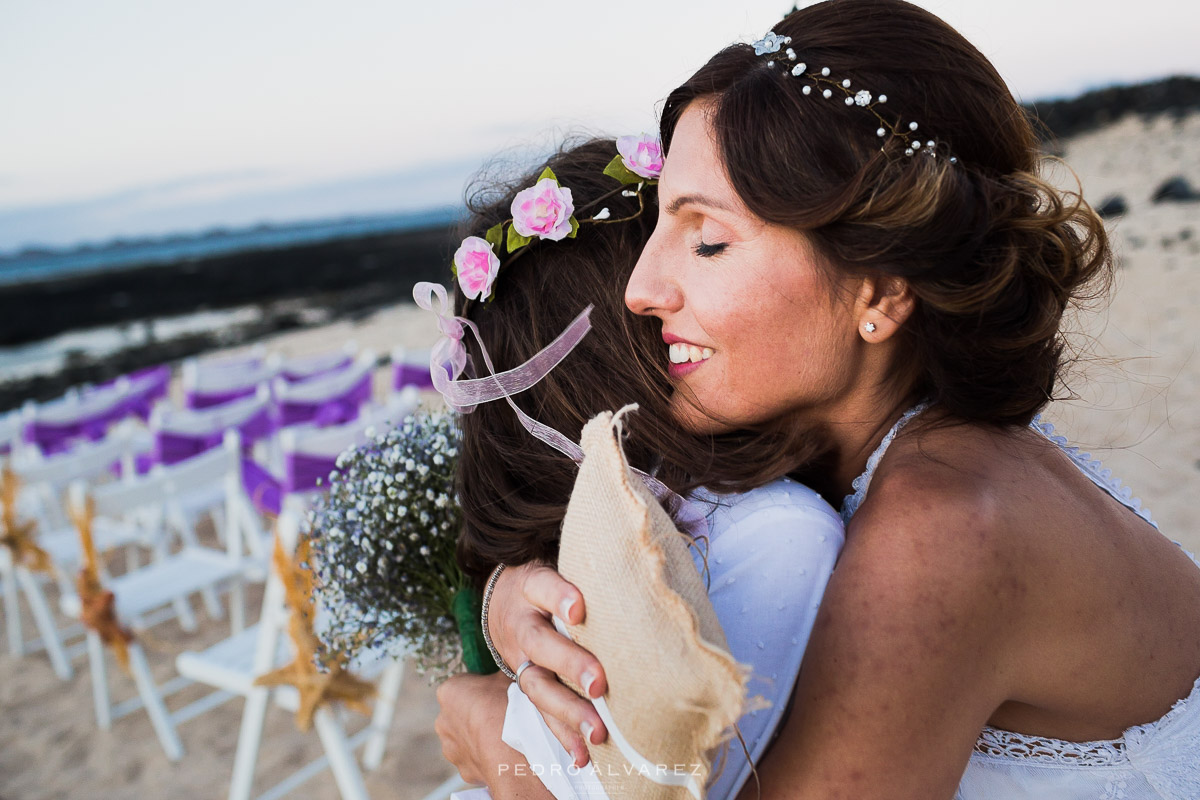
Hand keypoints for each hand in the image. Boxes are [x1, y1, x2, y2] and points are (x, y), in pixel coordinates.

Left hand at [435, 671, 510, 785]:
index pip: (462, 684)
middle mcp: (442, 720)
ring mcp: (450, 747)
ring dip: (478, 736)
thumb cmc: (507, 708)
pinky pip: (473, 759)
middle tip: (500, 713)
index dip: (481, 687)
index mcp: (449, 691)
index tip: (496, 692)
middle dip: (476, 713)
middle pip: (460, 712)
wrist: (511, 750)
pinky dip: (485, 756)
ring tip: (502, 735)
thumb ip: (502, 671)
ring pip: (464, 738)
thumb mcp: (509, 677)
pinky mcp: (461, 769)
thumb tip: (510, 667)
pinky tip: (501, 752)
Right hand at [488, 562, 609, 764]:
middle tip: (598, 683)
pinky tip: (583, 756)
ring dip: (567, 711)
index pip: (543, 586)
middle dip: (569, 665)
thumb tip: (616, 585)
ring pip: (538, 686)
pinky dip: (562, 735)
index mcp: (531, 587)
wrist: (505, 599)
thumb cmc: (546, 583)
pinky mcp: (528, 685)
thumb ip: (581, 575)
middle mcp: (522, 626)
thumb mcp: (556, 567)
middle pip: (540, 644)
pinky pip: (542, 712)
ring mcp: (521, 659)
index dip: (559, 596)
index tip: (578, 607)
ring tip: (595, 731)